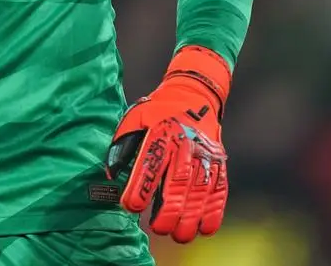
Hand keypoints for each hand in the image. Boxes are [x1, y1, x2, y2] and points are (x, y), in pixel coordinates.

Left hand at [105, 45, 230, 242]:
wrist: (194, 94)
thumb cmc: (157, 112)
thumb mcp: (134, 119)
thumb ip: (122, 146)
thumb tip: (110, 175)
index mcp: (161, 132)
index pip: (149, 162)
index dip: (140, 186)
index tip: (131, 206)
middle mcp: (185, 143)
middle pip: (178, 181)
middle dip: (168, 209)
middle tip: (158, 229)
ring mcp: (205, 153)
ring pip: (200, 190)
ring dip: (190, 216)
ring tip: (179, 236)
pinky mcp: (219, 162)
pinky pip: (219, 189)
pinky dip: (214, 211)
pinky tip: (205, 229)